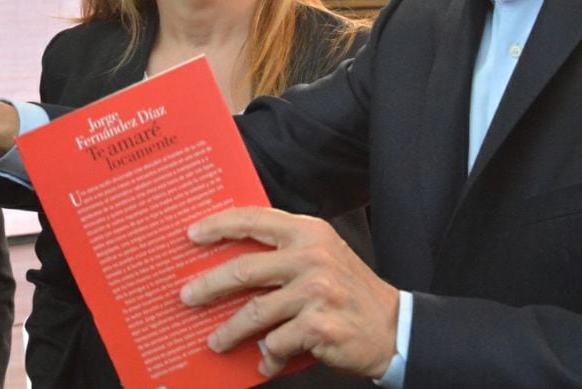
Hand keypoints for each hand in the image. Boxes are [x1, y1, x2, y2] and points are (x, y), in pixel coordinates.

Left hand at [180, 207, 398, 379]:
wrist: (394, 328)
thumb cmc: (350, 291)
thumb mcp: (323, 255)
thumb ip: (285, 251)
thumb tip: (230, 260)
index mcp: (308, 232)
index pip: (254, 219)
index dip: (218, 225)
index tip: (192, 234)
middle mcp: (311, 257)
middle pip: (244, 270)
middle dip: (209, 286)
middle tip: (187, 296)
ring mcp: (315, 291)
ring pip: (255, 312)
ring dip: (230, 331)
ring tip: (215, 341)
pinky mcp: (318, 324)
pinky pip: (276, 343)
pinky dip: (268, 356)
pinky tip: (265, 362)